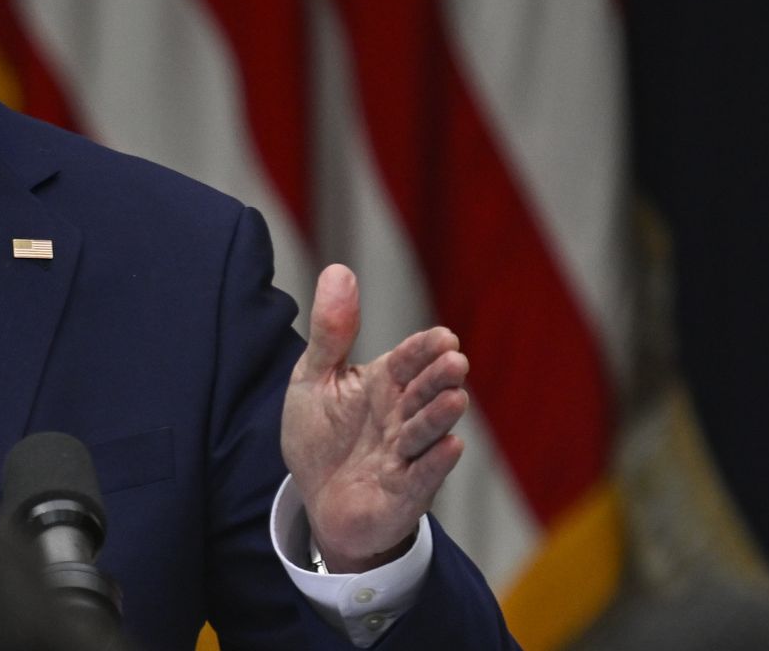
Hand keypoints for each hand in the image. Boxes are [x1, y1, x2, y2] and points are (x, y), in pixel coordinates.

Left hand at [281, 266, 467, 572]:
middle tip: (454, 360)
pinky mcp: (403, 491)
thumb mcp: (314, 378)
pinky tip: (451, 445)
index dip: (423, 349)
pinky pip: (421, 475)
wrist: (314, 497)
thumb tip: (338, 270)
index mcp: (383, 383)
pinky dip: (435, 462)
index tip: (442, 336)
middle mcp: (400, 416)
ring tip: (455, 397)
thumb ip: (330, 332)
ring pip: (425, 432)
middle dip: (438, 377)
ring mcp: (405, 454)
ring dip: (439, 416)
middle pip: (423, 392)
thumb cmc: (320, 434)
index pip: (408, 360)